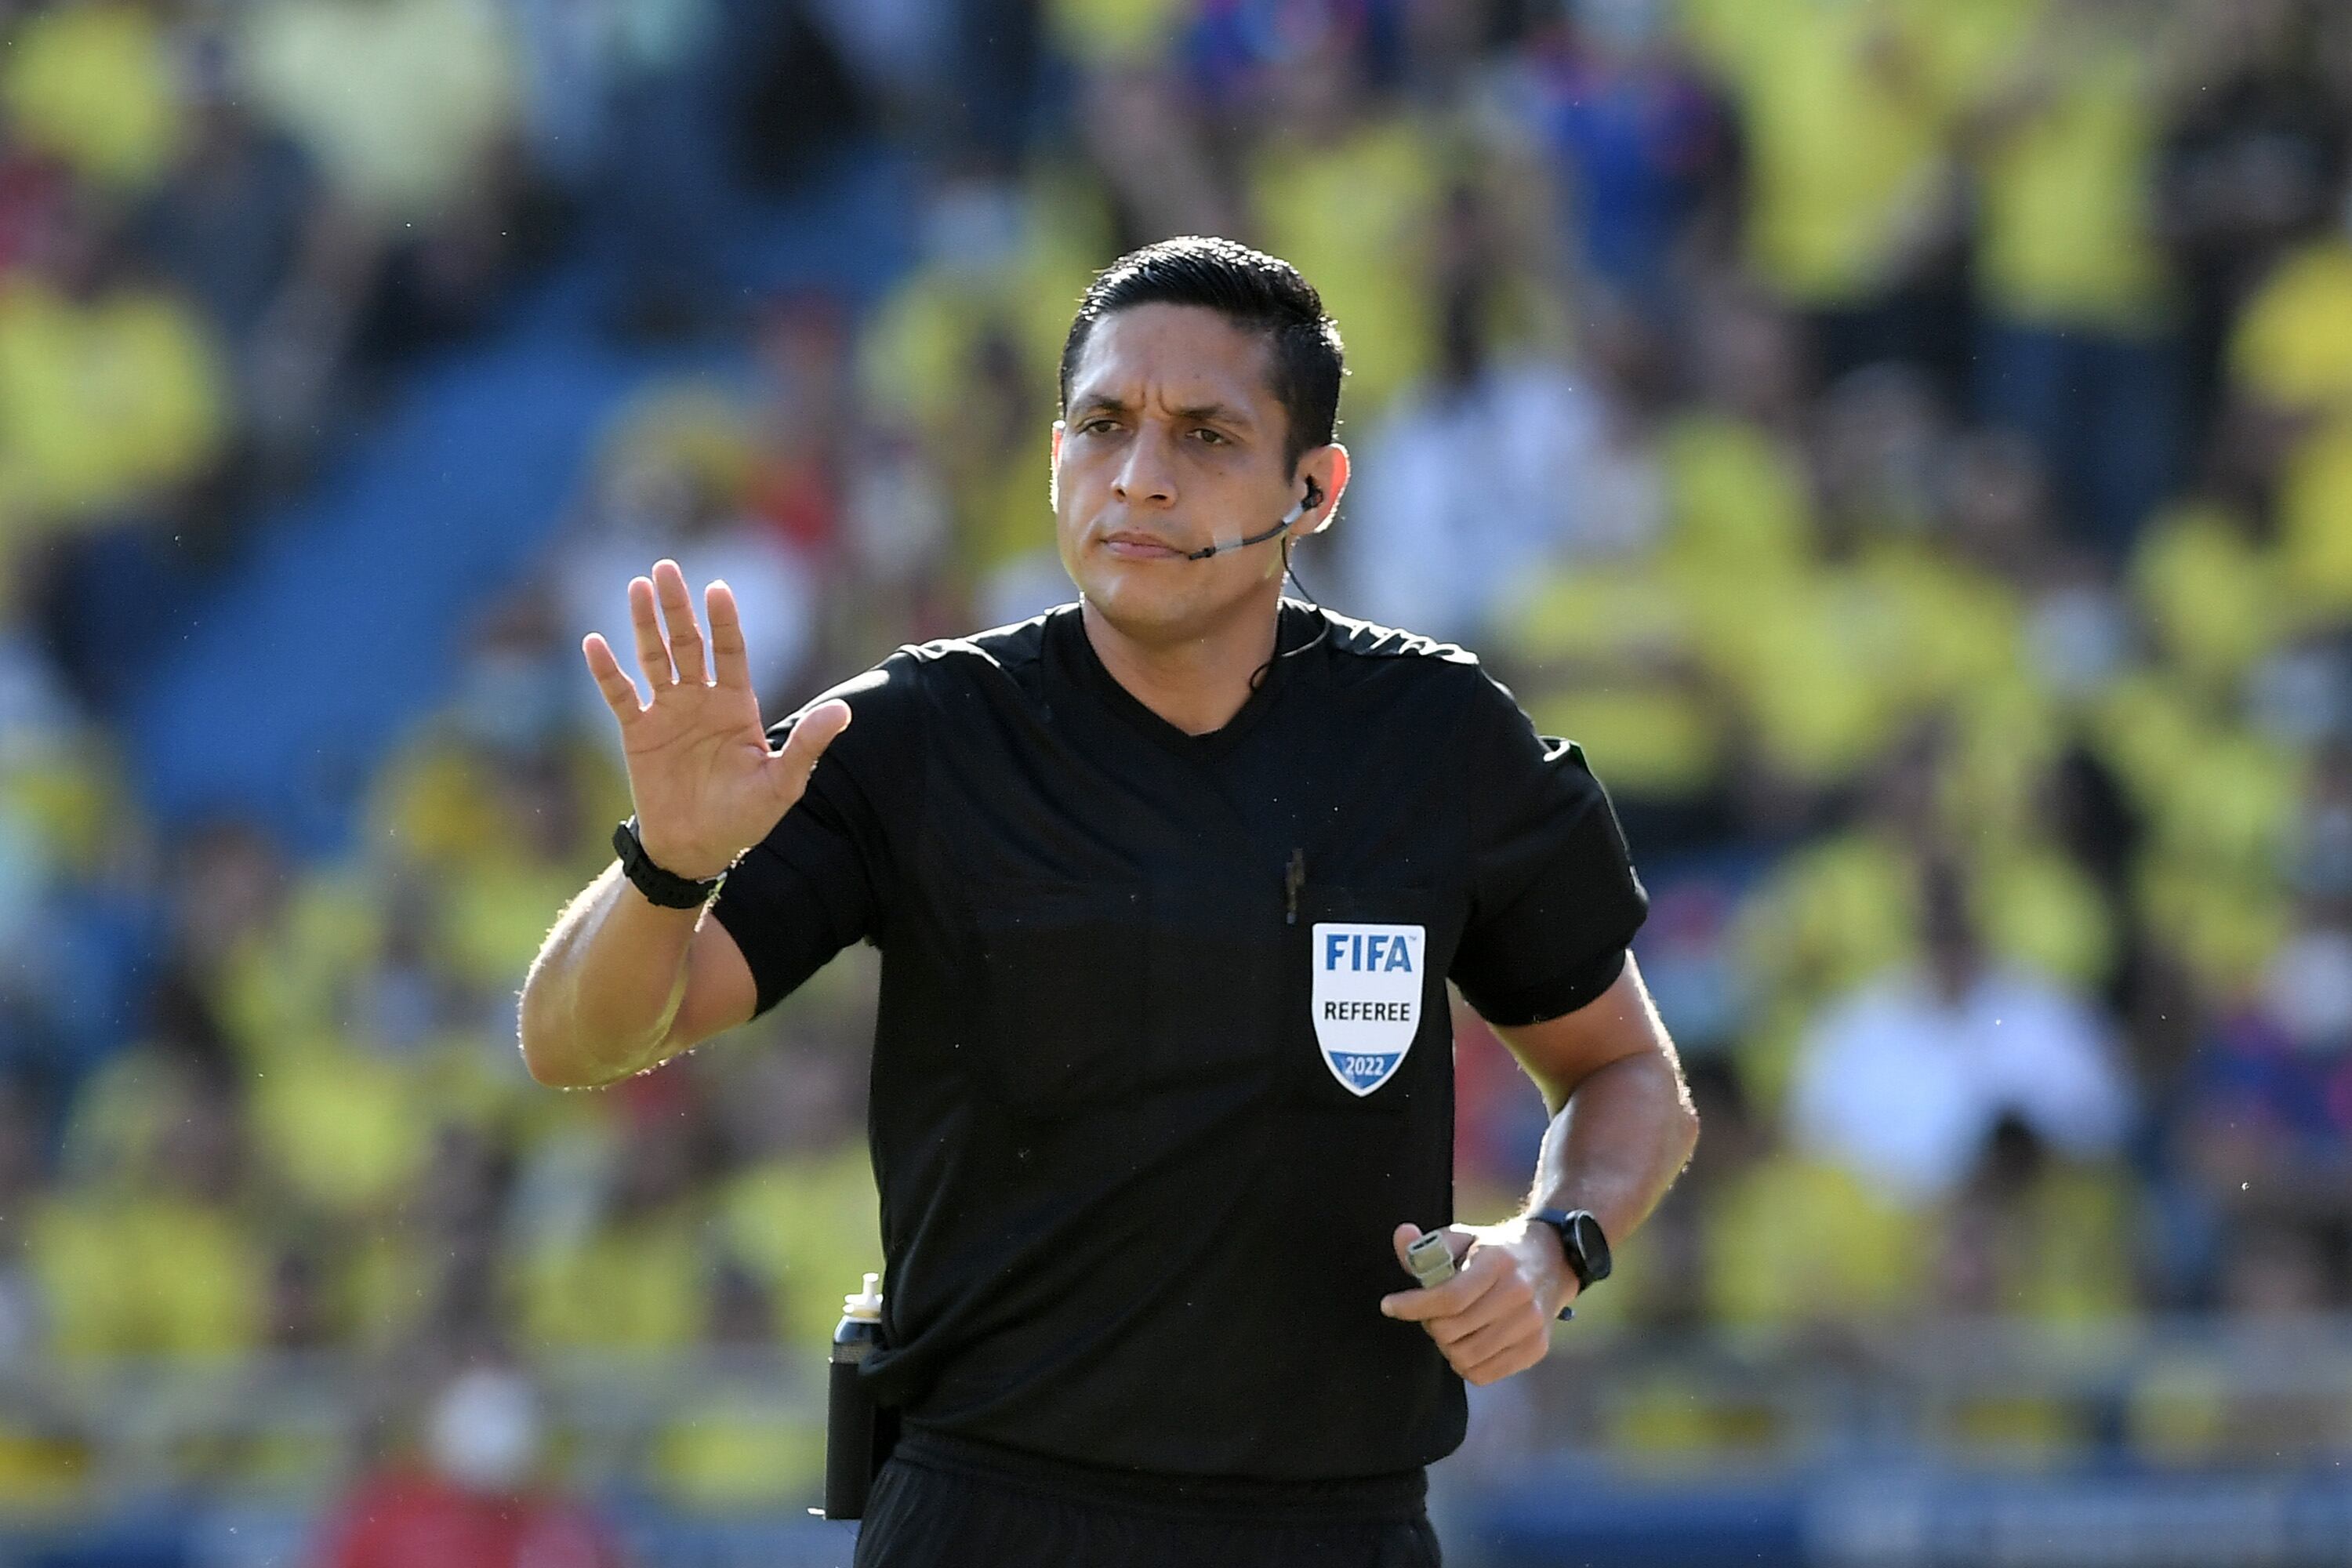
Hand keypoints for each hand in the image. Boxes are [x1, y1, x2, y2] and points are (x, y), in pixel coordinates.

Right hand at [582, 558, 850, 881]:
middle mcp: (701, 699)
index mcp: (737, 704)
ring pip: (654, 658)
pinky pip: (620, 696)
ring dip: (645, 624)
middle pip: (688, 643)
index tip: (718, 588)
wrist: (698, 847)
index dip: (724, 621)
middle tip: (666, 568)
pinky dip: (607, 671)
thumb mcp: (782, 782)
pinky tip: (593, 643)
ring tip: (638, 586)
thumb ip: (807, 744)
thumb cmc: (746, 816)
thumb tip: (843, 711)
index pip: (731, 651)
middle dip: (678, 608)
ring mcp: (668, 712)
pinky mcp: (638, 732)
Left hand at [1379, 1219, 1577, 1386]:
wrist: (1553, 1261)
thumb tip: (1402, 1235)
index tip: (1389, 1305)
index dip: (1413, 1306)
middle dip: (1430, 1325)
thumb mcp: (1464, 1237)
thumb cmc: (1497, 1251)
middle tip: (1432, 1314)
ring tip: (1450, 1329)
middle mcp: (1518, 1294)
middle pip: (1452, 1330)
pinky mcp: (1536, 1349)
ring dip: (1446, 1347)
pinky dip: (1465, 1365)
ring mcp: (1531, 1325)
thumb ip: (1428, 1245)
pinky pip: (1484, 1374)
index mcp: (1497, 1262)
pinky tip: (1467, 1344)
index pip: (1449, 1297)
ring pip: (1465, 1357)